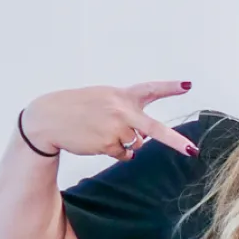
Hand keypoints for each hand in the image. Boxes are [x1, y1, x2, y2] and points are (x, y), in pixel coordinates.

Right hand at [19, 82, 195, 160]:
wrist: (46, 118)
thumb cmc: (77, 108)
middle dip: (176, 142)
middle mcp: (121, 111)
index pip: (150, 89)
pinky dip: (115, 151)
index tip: (188, 85)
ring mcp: (114, 128)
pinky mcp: (106, 143)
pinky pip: (123, 154)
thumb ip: (125, 112)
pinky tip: (96, 141)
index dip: (170, 87)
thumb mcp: (102, 99)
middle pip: (154, 129)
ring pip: (136, 143)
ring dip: (124, 142)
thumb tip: (141, 141)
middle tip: (192, 151)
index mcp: (121, 95)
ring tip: (100, 131)